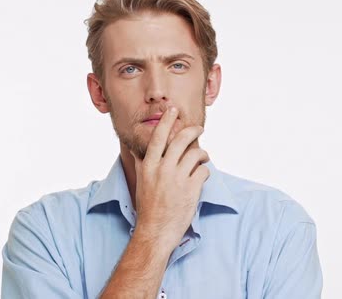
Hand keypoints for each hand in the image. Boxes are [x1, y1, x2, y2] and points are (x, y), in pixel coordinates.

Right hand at [131, 106, 209, 250]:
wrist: (155, 231)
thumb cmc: (148, 207)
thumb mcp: (141, 182)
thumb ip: (141, 164)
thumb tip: (136, 151)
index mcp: (148, 166)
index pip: (158, 137)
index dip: (167, 121)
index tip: (173, 110)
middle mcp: (162, 169)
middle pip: (181, 140)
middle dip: (192, 130)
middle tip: (198, 128)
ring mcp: (177, 179)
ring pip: (196, 154)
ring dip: (202, 154)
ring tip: (203, 157)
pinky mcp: (191, 190)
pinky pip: (203, 172)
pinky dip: (205, 171)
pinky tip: (202, 176)